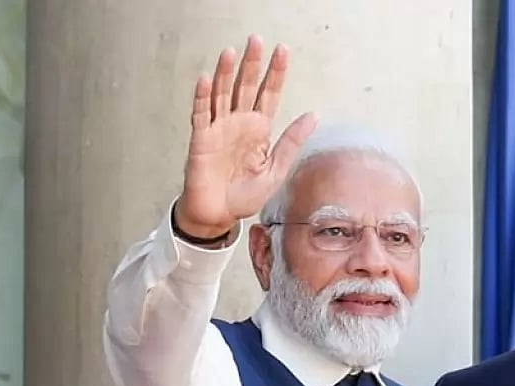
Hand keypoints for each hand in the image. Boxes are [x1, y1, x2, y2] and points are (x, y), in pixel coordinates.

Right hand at [175, 35, 318, 238]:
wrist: (219, 215)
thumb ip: (292, 142)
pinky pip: (201, 114)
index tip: (283, 52)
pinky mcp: (201, 139)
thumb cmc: (244, 195)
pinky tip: (206, 79)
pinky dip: (203, 97)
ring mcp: (218, 129)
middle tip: (257, 40)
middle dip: (252, 64)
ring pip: (222, 94)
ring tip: (231, 52)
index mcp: (259, 130)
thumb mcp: (277, 170)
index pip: (269, 94)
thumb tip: (313, 115)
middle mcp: (239, 124)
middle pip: (246, 87)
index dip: (276, 73)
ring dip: (225, 73)